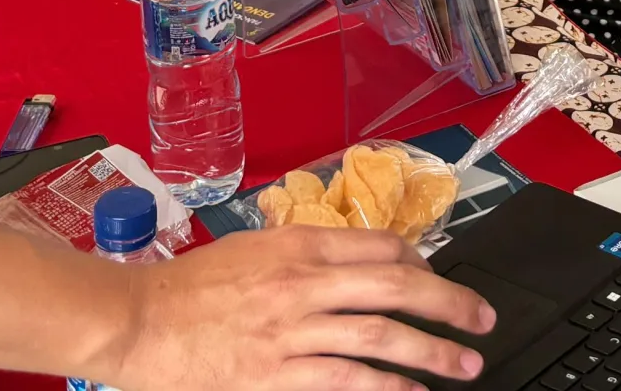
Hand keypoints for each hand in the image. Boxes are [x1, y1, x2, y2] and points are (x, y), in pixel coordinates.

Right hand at [87, 224, 494, 388]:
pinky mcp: (276, 374)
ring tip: (465, 363)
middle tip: (483, 318)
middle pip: (396, 287)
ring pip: (381, 335)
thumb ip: (305, 252)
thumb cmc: (190, 286)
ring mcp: (292, 330)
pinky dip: (386, 386)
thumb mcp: (254, 248)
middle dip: (449, 303)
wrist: (137, 321)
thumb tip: (361, 262)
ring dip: (432, 351)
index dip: (421, 263)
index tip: (440, 279)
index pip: (381, 246)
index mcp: (297, 243)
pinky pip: (346, 379)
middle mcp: (302, 281)